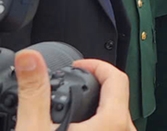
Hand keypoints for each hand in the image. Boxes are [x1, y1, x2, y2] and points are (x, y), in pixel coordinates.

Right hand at [15, 50, 135, 129]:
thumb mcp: (35, 128)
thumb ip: (34, 92)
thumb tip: (31, 59)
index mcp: (112, 122)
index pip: (117, 78)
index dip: (96, 65)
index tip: (79, 65)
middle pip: (119, 96)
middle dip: (98, 85)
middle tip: (78, 80)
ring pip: (118, 116)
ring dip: (100, 106)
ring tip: (77, 103)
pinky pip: (114, 130)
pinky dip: (100, 123)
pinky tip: (79, 126)